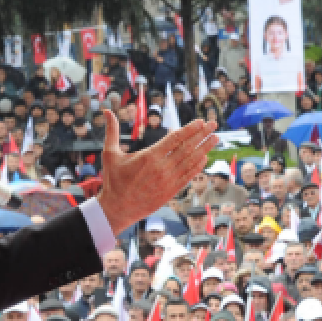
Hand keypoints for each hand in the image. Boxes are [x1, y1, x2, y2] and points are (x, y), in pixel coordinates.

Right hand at [96, 109, 215, 233]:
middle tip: (213, 124)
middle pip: (187, 147)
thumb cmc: (113, 180)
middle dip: (202, 134)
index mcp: (149, 156)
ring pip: (191, 161)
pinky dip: (198, 166)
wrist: (117, 209)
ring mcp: (168, 180)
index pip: (175, 138)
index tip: (200, 122)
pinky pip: (188, 176)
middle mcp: (162, 167)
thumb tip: (106, 111)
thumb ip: (111, 131)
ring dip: (205, 148)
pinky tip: (205, 158)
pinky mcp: (171, 191)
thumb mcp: (109, 154)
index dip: (190, 129)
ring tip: (215, 138)